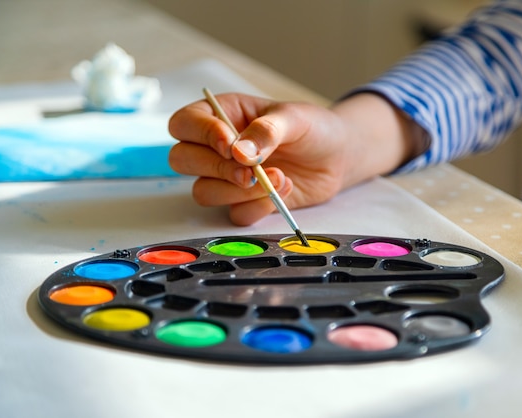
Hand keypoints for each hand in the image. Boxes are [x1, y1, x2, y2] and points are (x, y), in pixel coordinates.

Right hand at [168, 92, 417, 224]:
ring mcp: (228, 178)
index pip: (185, 123)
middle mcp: (217, 148)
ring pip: (204, 192)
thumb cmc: (313, 128)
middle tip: (251, 172)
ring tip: (280, 178)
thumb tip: (239, 153)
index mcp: (222, 115)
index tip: (231, 146)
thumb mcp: (294, 118)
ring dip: (240, 191)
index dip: (201, 135)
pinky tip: (285, 190)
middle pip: (183, 160)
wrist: (338, 156)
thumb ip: (266, 131)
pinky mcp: (245, 203)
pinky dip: (258, 207)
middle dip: (216, 169)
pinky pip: (235, 214)